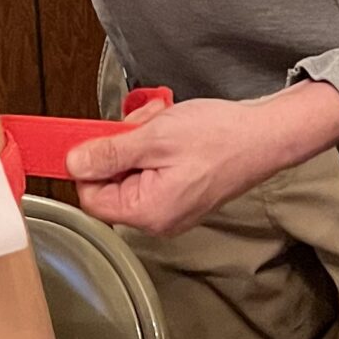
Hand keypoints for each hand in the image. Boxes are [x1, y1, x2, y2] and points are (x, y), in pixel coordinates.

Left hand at [64, 82, 338, 236]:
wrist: (265, 135)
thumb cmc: (220, 138)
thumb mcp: (154, 138)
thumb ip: (108, 153)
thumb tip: (73, 163)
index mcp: (147, 212)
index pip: (91, 198)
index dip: (88, 165)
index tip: (95, 137)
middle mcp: (157, 218)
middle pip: (111, 183)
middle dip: (119, 145)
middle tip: (141, 122)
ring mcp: (171, 206)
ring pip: (131, 170)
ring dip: (138, 140)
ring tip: (161, 120)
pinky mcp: (182, 192)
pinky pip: (152, 169)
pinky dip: (155, 145)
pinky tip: (171, 128)